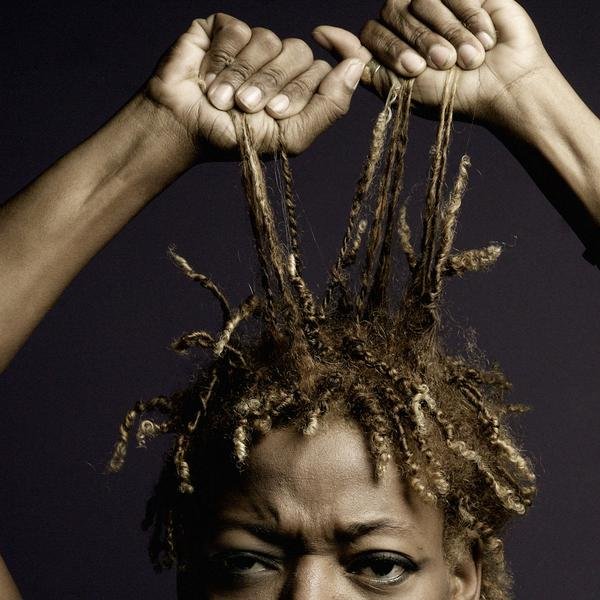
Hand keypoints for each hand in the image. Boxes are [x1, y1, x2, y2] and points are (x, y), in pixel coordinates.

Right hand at [145, 14, 364, 157]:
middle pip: (300, 52)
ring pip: (269, 40)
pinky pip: (239, 30)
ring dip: (244, 76)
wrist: (185, 129)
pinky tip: (209, 79)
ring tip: (222, 101)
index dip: (340, 50)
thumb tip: (357, 64)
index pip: (330, 66)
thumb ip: (328, 107)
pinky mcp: (225, 30)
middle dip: (273, 85)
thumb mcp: (289, 137)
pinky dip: (224, 59)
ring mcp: (254, 46)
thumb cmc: (234, 140)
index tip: (329, 39)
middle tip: (250, 108)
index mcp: (300, 90)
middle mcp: (280, 65)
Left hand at [313, 0, 554, 125]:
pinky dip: (470, 18)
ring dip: (449, 32)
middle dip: (421, 40)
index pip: (372, 30)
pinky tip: (484, 40)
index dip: (391, 48)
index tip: (416, 70)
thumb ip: (362, 60)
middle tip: (442, 64)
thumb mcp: (401, 86)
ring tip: (469, 58)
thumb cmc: (451, 95)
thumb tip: (320, 33)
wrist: (504, 87)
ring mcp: (438, 1)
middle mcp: (410, 19)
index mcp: (392, 43)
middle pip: (395, 9)